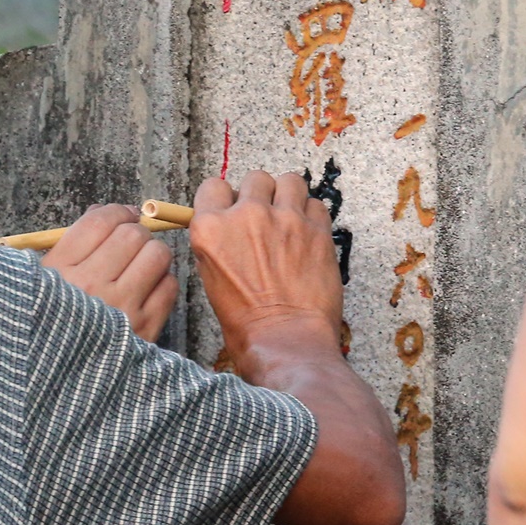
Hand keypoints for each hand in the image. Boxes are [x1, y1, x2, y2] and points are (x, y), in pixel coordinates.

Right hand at [42, 205, 177, 340]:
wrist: (60, 386)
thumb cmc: (52, 324)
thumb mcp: (44, 283)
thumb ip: (71, 246)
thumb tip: (109, 212)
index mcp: (57, 272)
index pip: (99, 222)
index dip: (117, 212)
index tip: (123, 217)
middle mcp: (88, 287)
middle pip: (132, 234)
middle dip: (136, 233)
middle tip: (131, 246)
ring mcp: (119, 309)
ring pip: (157, 255)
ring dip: (153, 256)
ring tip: (140, 269)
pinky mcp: (144, 330)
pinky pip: (169, 286)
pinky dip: (163, 283)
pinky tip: (147, 292)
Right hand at [191, 172, 401, 524]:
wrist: (286, 346)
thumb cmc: (246, 327)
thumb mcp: (213, 283)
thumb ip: (218, 246)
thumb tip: (226, 228)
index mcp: (209, 231)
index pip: (213, 186)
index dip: (226, 199)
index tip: (234, 211)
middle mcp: (245, 217)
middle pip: (254, 178)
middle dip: (260, 196)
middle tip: (267, 221)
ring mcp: (284, 220)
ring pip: (289, 181)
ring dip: (290, 197)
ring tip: (291, 221)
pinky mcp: (316, 230)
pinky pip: (316, 203)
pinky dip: (313, 215)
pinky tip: (309, 238)